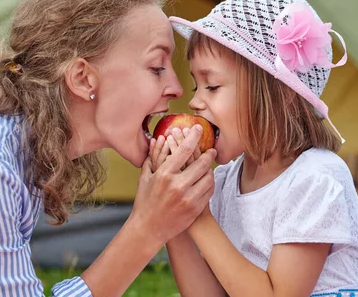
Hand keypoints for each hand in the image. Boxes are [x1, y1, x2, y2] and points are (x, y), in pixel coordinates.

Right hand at [131, 124, 216, 244]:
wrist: (148, 228)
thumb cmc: (145, 201)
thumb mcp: (145, 178)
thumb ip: (153, 157)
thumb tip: (160, 139)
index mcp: (164, 174)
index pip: (184, 150)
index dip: (194, 137)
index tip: (199, 129)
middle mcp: (177, 185)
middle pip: (201, 163)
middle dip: (208, 155)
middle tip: (211, 151)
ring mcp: (187, 198)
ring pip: (208, 177)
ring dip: (210, 170)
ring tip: (208, 167)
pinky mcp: (195, 209)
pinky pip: (208, 191)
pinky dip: (209, 184)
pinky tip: (206, 180)